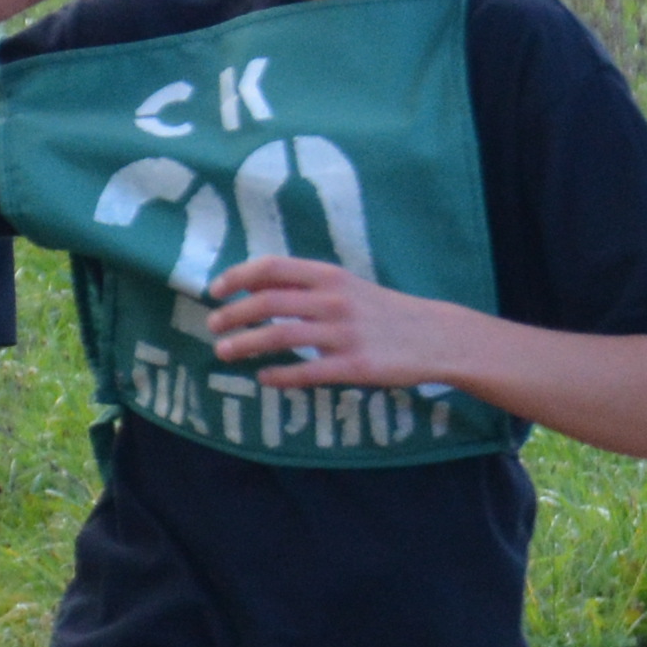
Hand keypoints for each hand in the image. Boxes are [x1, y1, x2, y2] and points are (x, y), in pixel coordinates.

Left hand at [200, 253, 475, 388]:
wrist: (434, 337)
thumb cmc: (381, 311)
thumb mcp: (345, 287)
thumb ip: (304, 285)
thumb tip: (252, 283)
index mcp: (330, 275)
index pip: (272, 267)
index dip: (238, 277)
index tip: (215, 291)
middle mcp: (334, 300)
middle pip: (268, 302)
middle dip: (233, 315)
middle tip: (212, 327)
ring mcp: (344, 333)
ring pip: (280, 335)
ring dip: (245, 344)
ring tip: (224, 353)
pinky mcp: (354, 366)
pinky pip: (306, 371)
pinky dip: (278, 375)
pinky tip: (263, 379)